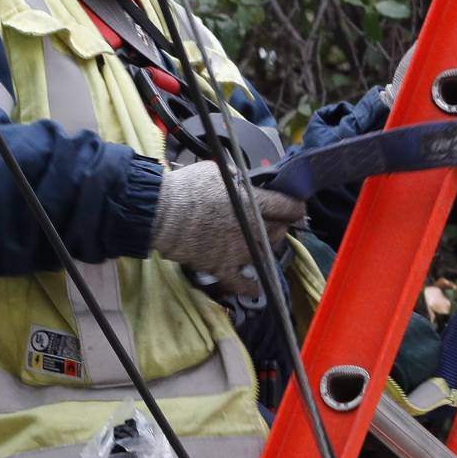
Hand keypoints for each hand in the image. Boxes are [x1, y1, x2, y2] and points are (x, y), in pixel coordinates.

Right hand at [150, 160, 303, 295]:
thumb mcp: (218, 171)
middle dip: (279, 223)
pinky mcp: (222, 268)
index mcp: (254, 203)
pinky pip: (243, 283)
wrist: (160, 213)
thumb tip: (245, 183)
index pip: (289, 207)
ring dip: (266, 245)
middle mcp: (252, 230)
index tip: (294, 206)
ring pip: (266, 253)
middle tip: (270, 219)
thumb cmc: (187, 187)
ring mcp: (238, 252)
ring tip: (258, 239)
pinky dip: (252, 286)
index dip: (295, 205)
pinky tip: (256, 285)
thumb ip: (238, 180)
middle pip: (279, 230)